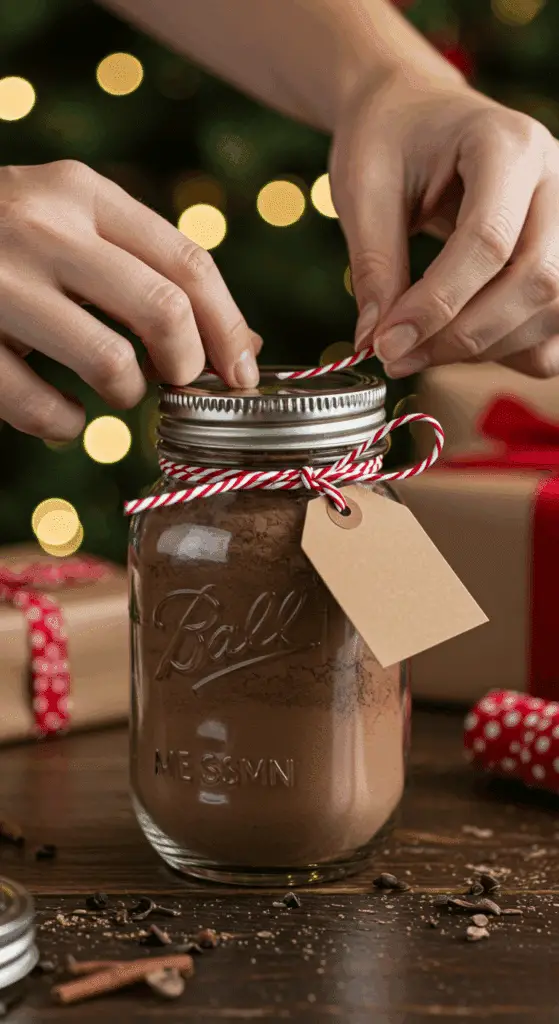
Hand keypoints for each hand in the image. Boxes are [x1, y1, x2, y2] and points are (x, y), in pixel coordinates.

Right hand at [0, 161, 260, 439]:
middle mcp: (41, 226)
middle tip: (179, 383)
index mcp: (80, 192)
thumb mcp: (72, 224)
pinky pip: (44, 410)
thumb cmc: (1, 237)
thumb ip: (149, 269)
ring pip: (111, 366)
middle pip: (165, 311)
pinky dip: (66, 425)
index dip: (229, 328)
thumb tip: (244, 342)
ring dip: (127, 397)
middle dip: (189, 365)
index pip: (189, 262)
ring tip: (113, 390)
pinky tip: (61, 413)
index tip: (243, 373)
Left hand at [330, 72, 558, 378]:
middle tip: (398, 357)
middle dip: (463, 335)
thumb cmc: (388, 139)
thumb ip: (374, 266)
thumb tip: (378, 343)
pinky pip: (556, 325)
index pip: (488, 240)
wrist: (415, 111)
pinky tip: (457, 345)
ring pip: (553, 308)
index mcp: (506, 144)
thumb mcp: (363, 190)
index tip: (387, 343)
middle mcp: (554, 177)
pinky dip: (511, 349)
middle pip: (535, 280)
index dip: (438, 304)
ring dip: (485, 349)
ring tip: (418, 352)